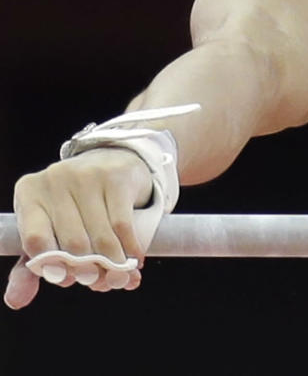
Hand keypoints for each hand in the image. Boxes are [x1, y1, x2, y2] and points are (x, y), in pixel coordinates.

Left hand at [4, 148, 153, 308]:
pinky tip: (134, 260)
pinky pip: (123, 224)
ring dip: (113, 264)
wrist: (112, 161)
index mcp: (29, 193)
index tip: (68, 281)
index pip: (35, 240)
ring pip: (101, 235)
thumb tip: (15, 302)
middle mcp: (55, 180)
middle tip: (100, 283)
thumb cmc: (74, 204)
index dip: (52, 266)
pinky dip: (130, 249)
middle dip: (89, 270)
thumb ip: (30, 265)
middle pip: (72, 241)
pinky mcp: (116, 177)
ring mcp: (86, 175)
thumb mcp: (48, 227)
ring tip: (119, 277)